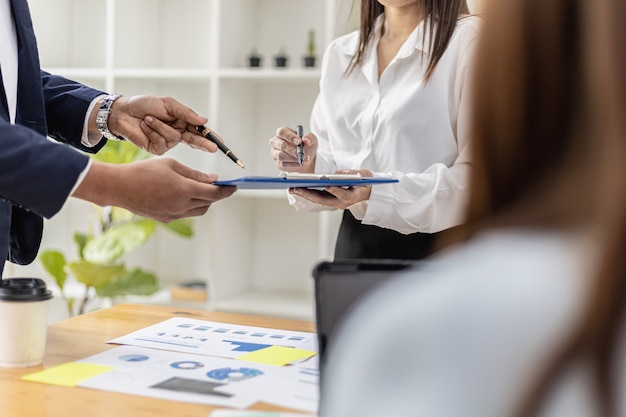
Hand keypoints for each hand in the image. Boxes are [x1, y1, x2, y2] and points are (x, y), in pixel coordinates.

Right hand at [73, 158, 235, 222]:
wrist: (119, 187)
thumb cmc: (144, 171)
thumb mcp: (172, 166)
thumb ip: (195, 174)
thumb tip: (214, 180)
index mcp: (184, 190)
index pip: (214, 193)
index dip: (227, 191)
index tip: (235, 186)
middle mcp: (181, 206)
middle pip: (209, 203)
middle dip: (216, 195)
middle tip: (220, 186)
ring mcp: (173, 215)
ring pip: (198, 210)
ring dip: (205, 201)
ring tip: (203, 190)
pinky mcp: (166, 219)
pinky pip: (185, 213)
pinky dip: (191, 205)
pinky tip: (186, 195)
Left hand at [104, 95, 217, 154]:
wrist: (123, 112)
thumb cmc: (144, 105)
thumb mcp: (168, 104)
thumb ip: (186, 113)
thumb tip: (203, 120)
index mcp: (182, 122)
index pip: (199, 131)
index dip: (210, 137)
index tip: (220, 142)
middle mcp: (177, 133)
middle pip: (194, 141)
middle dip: (203, 144)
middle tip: (213, 148)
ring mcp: (167, 143)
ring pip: (174, 138)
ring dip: (161, 126)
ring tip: (148, 118)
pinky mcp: (157, 149)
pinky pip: (161, 142)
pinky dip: (153, 131)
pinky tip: (145, 125)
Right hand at [269, 126, 317, 171]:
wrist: (305, 157)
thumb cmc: (306, 146)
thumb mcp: (311, 139)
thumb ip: (310, 138)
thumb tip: (306, 140)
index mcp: (283, 132)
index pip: (282, 132)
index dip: (290, 137)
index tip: (299, 142)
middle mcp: (276, 141)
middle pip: (281, 145)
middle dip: (292, 150)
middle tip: (302, 153)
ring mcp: (275, 152)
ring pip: (281, 155)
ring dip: (293, 158)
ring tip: (302, 159)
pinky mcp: (277, 162)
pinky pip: (283, 164)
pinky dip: (293, 164)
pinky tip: (299, 163)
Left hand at [289, 169, 372, 208]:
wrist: (367, 191)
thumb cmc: (365, 181)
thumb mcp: (364, 174)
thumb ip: (352, 173)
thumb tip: (337, 173)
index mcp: (353, 196)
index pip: (343, 195)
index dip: (335, 190)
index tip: (327, 185)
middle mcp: (342, 203)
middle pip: (324, 200)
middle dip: (310, 194)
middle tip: (297, 188)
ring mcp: (335, 203)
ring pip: (318, 200)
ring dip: (305, 195)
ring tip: (292, 188)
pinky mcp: (330, 201)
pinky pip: (317, 198)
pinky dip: (307, 194)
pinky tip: (298, 188)